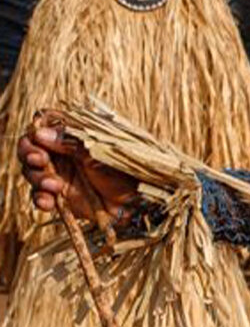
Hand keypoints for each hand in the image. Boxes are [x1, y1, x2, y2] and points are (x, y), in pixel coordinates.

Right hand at [18, 115, 138, 223]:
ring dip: (37, 177)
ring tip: (55, 186)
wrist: (144, 202)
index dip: (36, 129)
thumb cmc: (129, 169)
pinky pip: (40, 197)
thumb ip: (71, 140)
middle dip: (30, 153)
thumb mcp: (102, 149)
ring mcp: (60, 175)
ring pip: (32, 171)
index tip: (38, 137)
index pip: (44, 124)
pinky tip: (47, 202)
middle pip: (30, 147)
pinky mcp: (62, 198)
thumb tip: (39, 133)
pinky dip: (39, 198)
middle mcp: (63, 152)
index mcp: (74, 134)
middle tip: (40, 160)